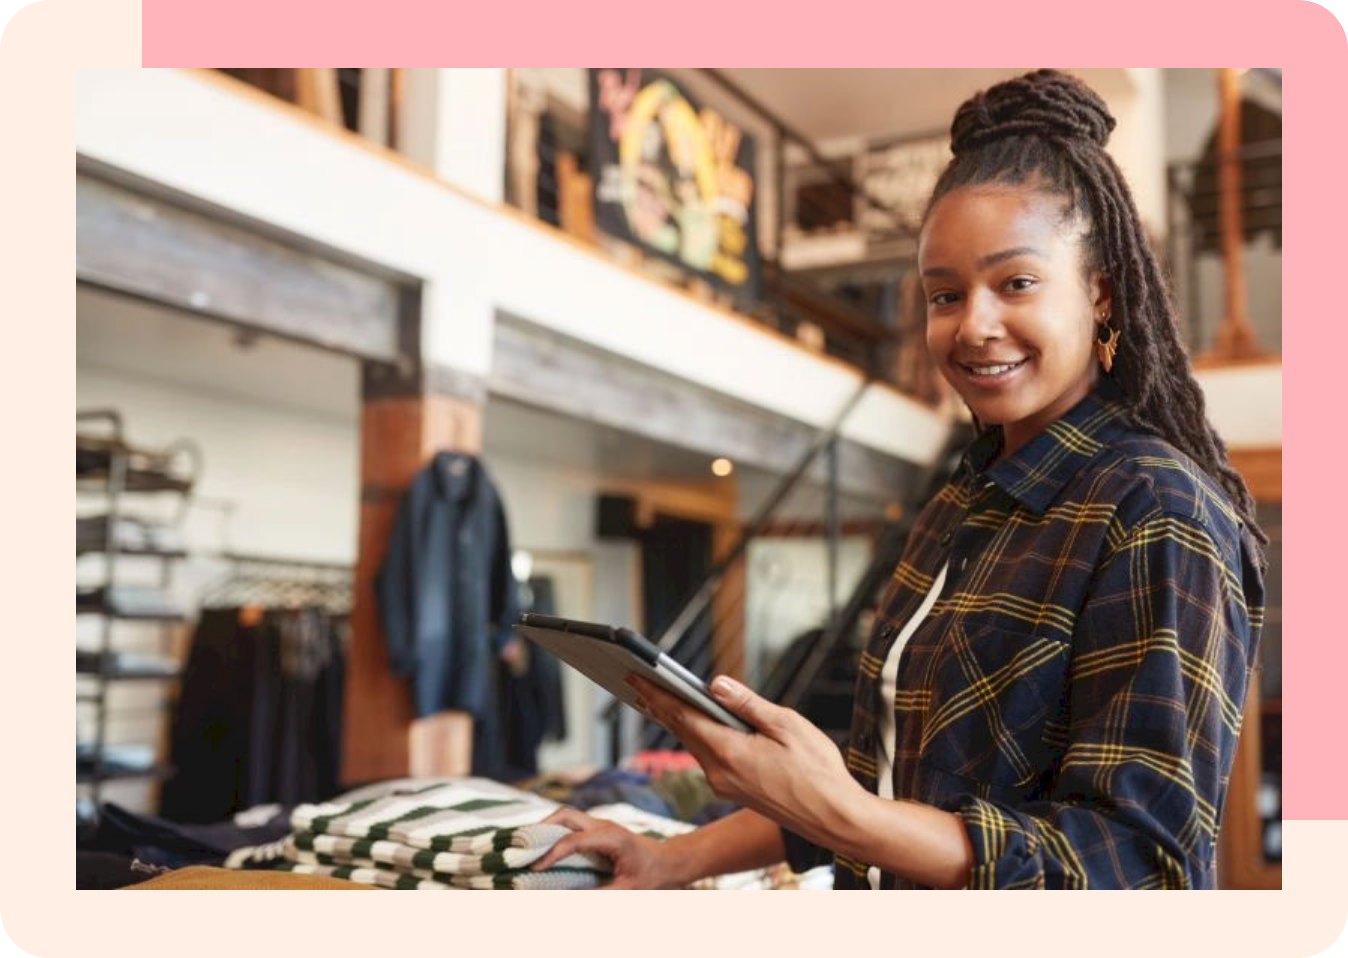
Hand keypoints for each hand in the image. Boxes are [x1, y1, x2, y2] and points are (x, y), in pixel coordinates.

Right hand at [530, 806, 682, 888]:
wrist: (670, 861)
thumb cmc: (652, 876)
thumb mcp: (628, 892)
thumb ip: (599, 897)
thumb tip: (570, 901)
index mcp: (611, 838)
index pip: (573, 839)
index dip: (551, 852)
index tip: (534, 867)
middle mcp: (603, 826)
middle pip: (566, 814)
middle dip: (541, 826)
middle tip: (522, 846)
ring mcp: (600, 825)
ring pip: (567, 816)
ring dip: (546, 827)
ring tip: (527, 845)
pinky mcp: (598, 830)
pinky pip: (572, 825)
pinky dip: (555, 832)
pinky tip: (544, 846)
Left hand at [629, 673, 864, 852]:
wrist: (832, 818)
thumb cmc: (817, 770)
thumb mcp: (787, 726)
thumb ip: (747, 705)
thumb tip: (715, 683)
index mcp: (730, 752)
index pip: (684, 716)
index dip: (658, 693)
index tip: (636, 676)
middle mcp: (719, 772)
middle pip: (681, 730)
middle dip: (658, 704)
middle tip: (634, 681)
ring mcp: (724, 784)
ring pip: (692, 744)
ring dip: (674, 720)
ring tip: (657, 697)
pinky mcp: (732, 790)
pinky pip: (706, 756)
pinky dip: (694, 736)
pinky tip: (693, 724)